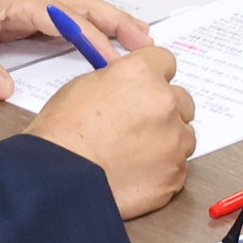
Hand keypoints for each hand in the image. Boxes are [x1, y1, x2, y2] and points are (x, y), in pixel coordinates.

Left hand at [0, 0, 150, 103]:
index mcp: (17, 0)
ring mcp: (23, 4)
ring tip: (134, 38)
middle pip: (83, 4)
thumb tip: (6, 93)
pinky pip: (60, 19)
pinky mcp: (16, 15)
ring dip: (105, 21)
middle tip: (147, 40)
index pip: (66, 20)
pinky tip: (95, 42)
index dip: (93, 40)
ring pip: (75, 8)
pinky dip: (84, 28)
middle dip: (116, 20)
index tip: (114, 62)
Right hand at [29, 42, 194, 218]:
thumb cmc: (61, 135)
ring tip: (135, 154)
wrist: (58, 180)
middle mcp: (165, 102)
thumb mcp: (83, 86)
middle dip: (164, 111)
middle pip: (181, 100)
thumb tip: (129, 88)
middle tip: (138, 126)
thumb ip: (118, 82)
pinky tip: (137, 174)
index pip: (166, 62)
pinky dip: (163, 170)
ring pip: (184, 135)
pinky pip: (178, 167)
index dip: (154, 77)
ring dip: (167, 140)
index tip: (147, 89)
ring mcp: (173, 140)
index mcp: (142, 74)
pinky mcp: (174, 174)